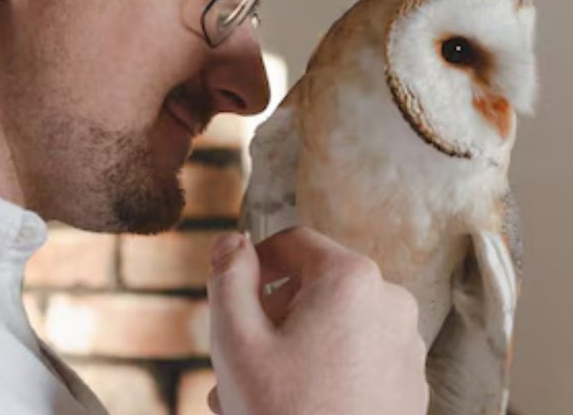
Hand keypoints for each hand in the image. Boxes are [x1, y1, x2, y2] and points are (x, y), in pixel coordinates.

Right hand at [206, 227, 428, 414]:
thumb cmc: (284, 414)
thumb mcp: (236, 338)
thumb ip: (228, 276)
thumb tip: (232, 240)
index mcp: (350, 279)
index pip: (292, 242)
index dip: (254, 262)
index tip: (231, 295)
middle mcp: (389, 302)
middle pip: (312, 285)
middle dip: (269, 314)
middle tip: (237, 354)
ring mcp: (406, 344)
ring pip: (332, 324)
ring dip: (290, 345)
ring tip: (255, 389)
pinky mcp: (409, 381)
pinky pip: (356, 354)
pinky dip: (322, 367)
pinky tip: (291, 403)